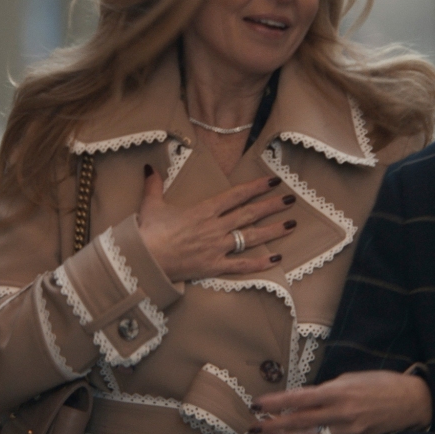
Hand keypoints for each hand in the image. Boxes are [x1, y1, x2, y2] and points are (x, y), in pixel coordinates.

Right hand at [138, 166, 296, 281]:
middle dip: (272, 205)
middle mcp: (215, 227)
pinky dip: (260, 263)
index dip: (257, 187)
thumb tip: (150, 167)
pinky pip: (242, 265)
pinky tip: (276, 259)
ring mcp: (217, 248)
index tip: (273, 181)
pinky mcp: (214, 266)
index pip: (236, 195)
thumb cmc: (147, 233)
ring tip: (291, 225)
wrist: (143, 261)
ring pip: (251, 237)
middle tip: (291, 199)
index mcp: (203, 211)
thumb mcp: (150, 205)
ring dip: (273, 231)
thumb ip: (154, 185)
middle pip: (250, 214)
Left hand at [256, 371, 431, 433]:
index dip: (276, 402)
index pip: (299, 398)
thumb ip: (328, 389)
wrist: (411, 401)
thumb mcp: (352, 378)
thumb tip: (306, 398)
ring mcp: (347, 430)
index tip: (258, 403)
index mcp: (338, 391)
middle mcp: (340, 413)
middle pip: (299, 422)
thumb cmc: (382, 382)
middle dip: (275, 424)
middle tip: (254, 426)